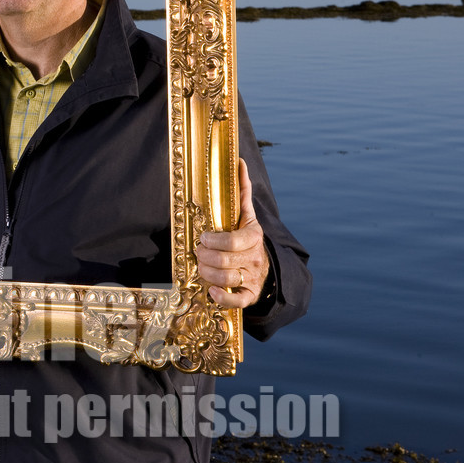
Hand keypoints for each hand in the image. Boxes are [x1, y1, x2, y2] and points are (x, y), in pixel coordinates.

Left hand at [195, 159, 269, 308]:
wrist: (265, 267)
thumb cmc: (246, 238)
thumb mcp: (245, 215)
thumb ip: (241, 190)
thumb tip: (238, 161)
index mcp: (253, 237)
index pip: (233, 240)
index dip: (214, 240)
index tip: (202, 237)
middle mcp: (255, 258)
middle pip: (224, 261)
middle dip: (204, 257)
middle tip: (198, 252)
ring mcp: (253, 278)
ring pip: (226, 279)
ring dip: (207, 274)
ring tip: (201, 267)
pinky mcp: (249, 295)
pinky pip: (237, 301)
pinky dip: (223, 297)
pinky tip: (213, 290)